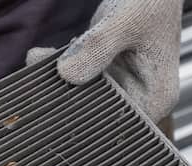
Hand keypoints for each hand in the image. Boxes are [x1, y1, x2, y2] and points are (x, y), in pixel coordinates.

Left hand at [29, 0, 182, 121]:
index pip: (114, 127)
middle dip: (62, 100)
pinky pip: (72, 81)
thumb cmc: (154, 2)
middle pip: (92, 116)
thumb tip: (66, 74)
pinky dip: (54, 71)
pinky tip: (42, 57)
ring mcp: (117, 88)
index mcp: (155, 98)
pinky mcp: (101, 76)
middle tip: (36, 78)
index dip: (83, 121)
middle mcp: (136, 99)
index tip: (55, 105)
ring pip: (78, 99)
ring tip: (37, 62)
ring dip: (53, 84)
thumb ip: (98, 47)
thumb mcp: (127, 22)